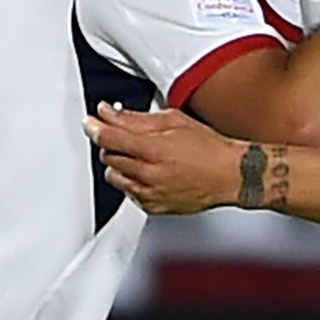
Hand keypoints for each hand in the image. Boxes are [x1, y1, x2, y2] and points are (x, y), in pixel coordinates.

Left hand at [88, 103, 255, 215]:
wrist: (230, 175)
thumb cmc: (209, 148)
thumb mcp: (173, 122)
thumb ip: (135, 118)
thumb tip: (108, 113)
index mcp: (153, 149)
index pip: (109, 138)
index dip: (94, 127)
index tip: (90, 122)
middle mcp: (148, 174)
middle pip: (108, 157)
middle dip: (113, 144)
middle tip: (127, 137)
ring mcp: (150, 194)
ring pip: (115, 177)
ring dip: (120, 164)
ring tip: (141, 156)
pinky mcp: (153, 207)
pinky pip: (128, 192)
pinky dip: (132, 181)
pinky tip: (148, 173)